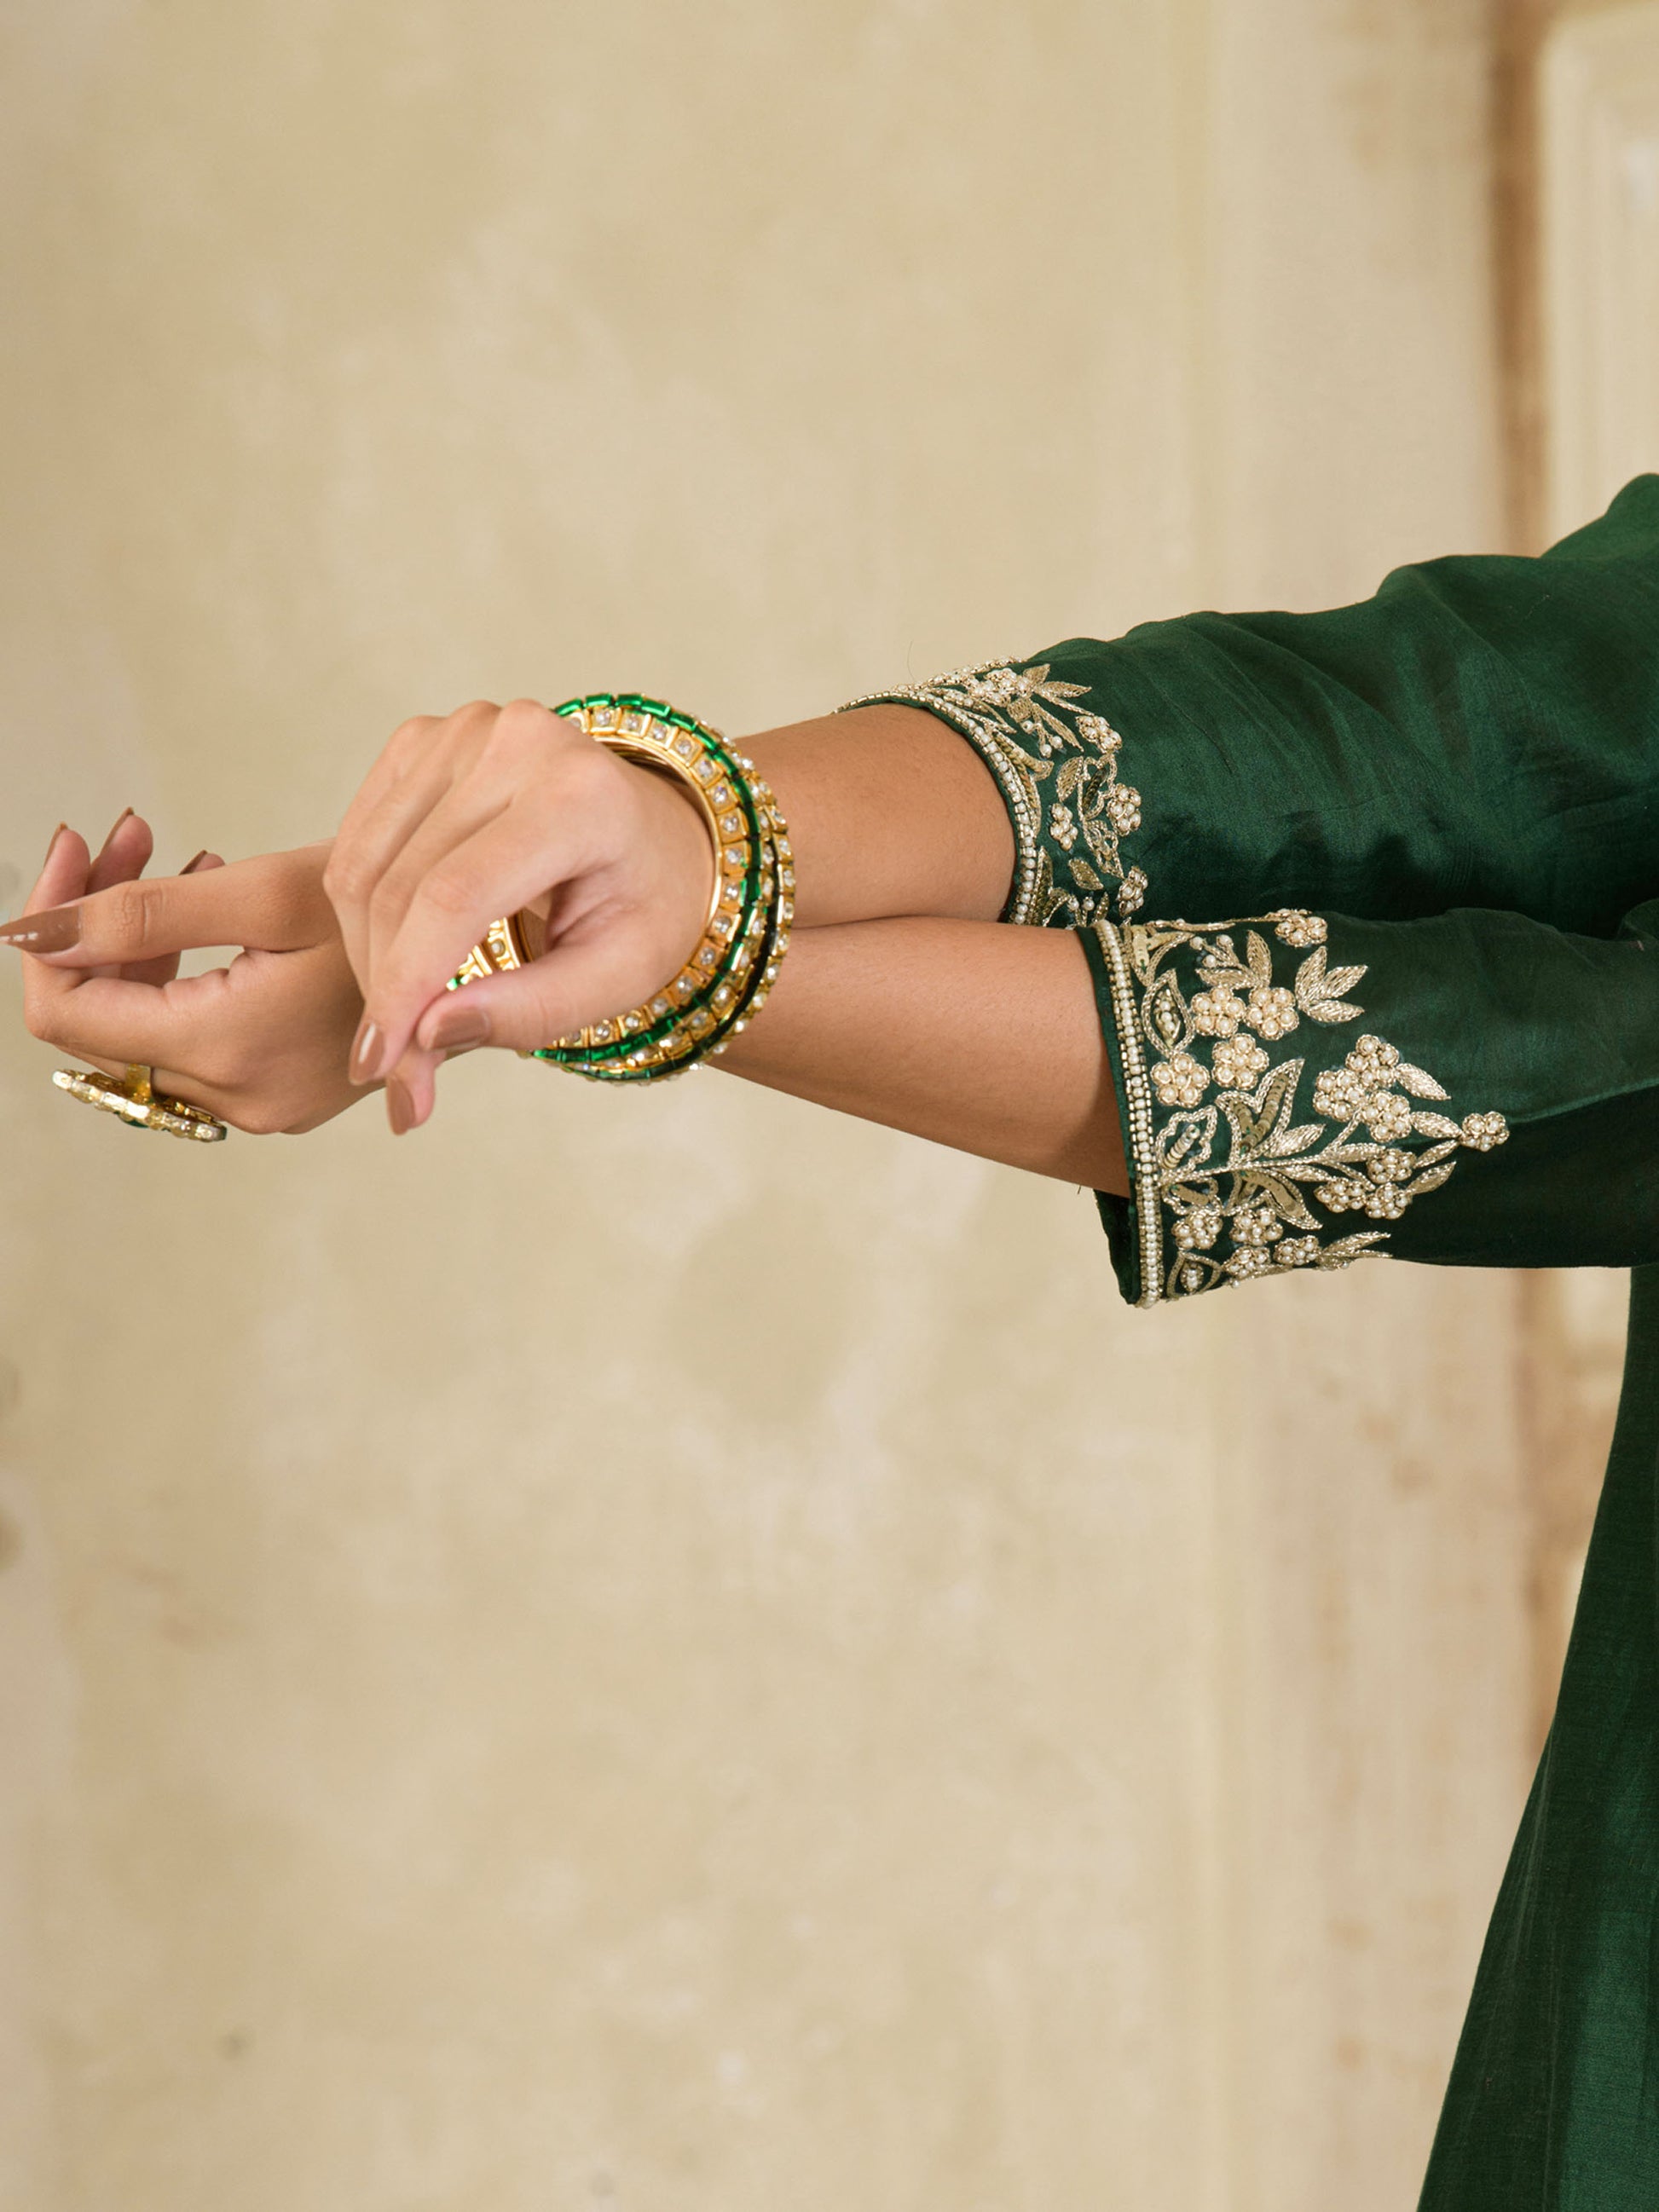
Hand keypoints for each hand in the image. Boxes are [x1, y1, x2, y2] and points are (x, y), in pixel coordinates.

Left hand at [4, 817, 367, 1134]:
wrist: (490, 955)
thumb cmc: (402, 909)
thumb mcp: (267, 895)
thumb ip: (141, 913)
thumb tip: (31, 932)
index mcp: (229, 1049)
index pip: (68, 1012)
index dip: (50, 931)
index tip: (75, 848)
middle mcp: (238, 1099)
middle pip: (100, 1024)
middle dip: (94, 926)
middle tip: (130, 835)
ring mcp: (259, 1104)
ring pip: (140, 1032)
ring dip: (136, 945)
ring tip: (181, 859)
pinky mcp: (276, 1091)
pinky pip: (189, 1040)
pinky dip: (181, 974)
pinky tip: (211, 909)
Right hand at [324, 698, 713, 1127]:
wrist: (661, 837)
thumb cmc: (649, 907)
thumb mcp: (622, 976)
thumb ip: (534, 1009)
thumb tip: (428, 1032)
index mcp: (578, 795)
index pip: (454, 897)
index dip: (405, 986)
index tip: (381, 1067)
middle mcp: (516, 742)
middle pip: (402, 884)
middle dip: (385, 991)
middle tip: (393, 1074)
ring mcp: (463, 730)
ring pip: (364, 865)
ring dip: (367, 958)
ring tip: (398, 1026)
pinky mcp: (425, 738)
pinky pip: (359, 839)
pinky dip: (363, 913)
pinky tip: (397, 961)